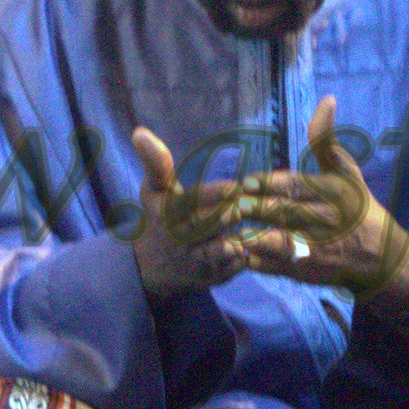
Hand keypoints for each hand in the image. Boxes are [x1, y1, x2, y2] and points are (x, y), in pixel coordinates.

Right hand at [127, 128, 247, 301]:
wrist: (154, 265)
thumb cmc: (160, 216)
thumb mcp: (154, 189)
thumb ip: (155, 163)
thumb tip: (139, 132)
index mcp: (168, 213)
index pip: (190, 201)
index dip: (213, 194)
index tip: (233, 186)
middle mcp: (181, 239)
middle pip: (208, 225)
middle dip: (231, 214)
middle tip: (254, 202)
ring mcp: (198, 261)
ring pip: (223, 250)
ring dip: (243, 237)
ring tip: (263, 224)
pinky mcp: (214, 277)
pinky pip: (234, 267)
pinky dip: (250, 256)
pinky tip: (269, 243)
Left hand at [232, 98, 408, 301]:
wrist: (380, 257)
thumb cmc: (357, 208)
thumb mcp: (348, 172)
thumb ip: (327, 141)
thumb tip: (326, 101)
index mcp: (332, 192)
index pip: (295, 186)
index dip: (268, 184)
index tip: (247, 181)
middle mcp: (325, 220)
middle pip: (283, 212)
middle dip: (256, 207)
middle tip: (234, 203)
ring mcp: (315, 248)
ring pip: (278, 242)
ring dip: (253, 236)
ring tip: (233, 228)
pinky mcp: (306, 271)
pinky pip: (277, 266)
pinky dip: (257, 260)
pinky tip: (240, 251)